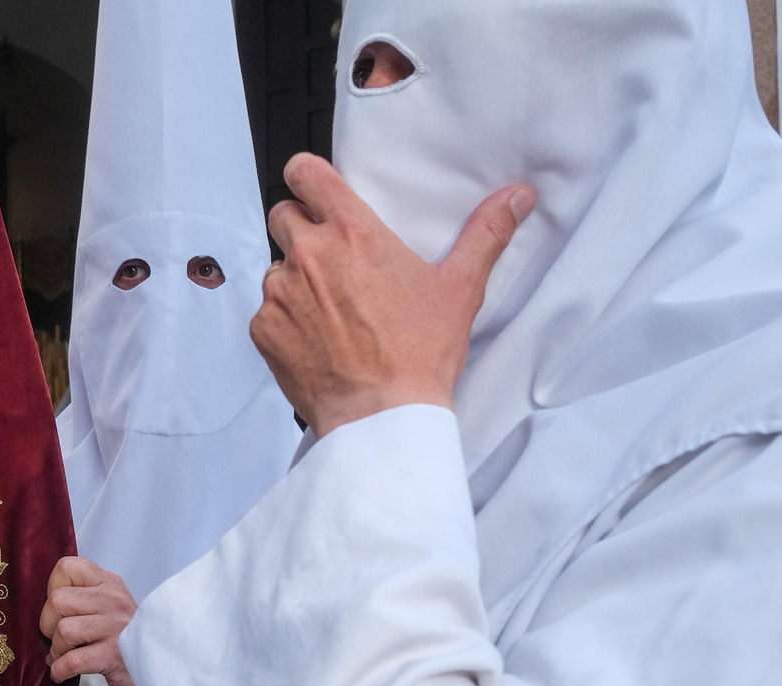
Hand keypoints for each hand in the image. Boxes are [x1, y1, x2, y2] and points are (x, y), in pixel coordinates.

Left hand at [39, 557, 140, 685]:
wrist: (159, 670)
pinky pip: (72, 661)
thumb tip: (40, 602)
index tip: (60, 610)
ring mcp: (117, 628)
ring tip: (65, 656)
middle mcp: (114, 600)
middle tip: (59, 639)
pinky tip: (63, 672)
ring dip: (56, 650)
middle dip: (48, 624)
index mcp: (109, 583)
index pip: (66, 567)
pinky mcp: (114, 657)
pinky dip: (60, 670)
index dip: (53, 589)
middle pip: (57, 600)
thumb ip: (81, 597)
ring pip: (63, 630)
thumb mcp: (108, 607)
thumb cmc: (124, 639)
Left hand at [252, 153, 534, 438]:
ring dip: (295, 280)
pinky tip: (316, 340)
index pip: (305, 174)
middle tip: (331, 258)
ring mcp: (280, 292)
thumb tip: (517, 197)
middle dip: (301, 229)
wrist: (381, 415)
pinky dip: (285, 321)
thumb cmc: (418, 354)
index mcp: (353, 233)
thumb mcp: (460, 289)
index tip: (314, 187)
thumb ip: (485, 234)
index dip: (306, 177)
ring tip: (329, 309)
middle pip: (284, 217)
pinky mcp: (264, 329)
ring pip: (276, 267)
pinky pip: (266, 311)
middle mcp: (309, 255)